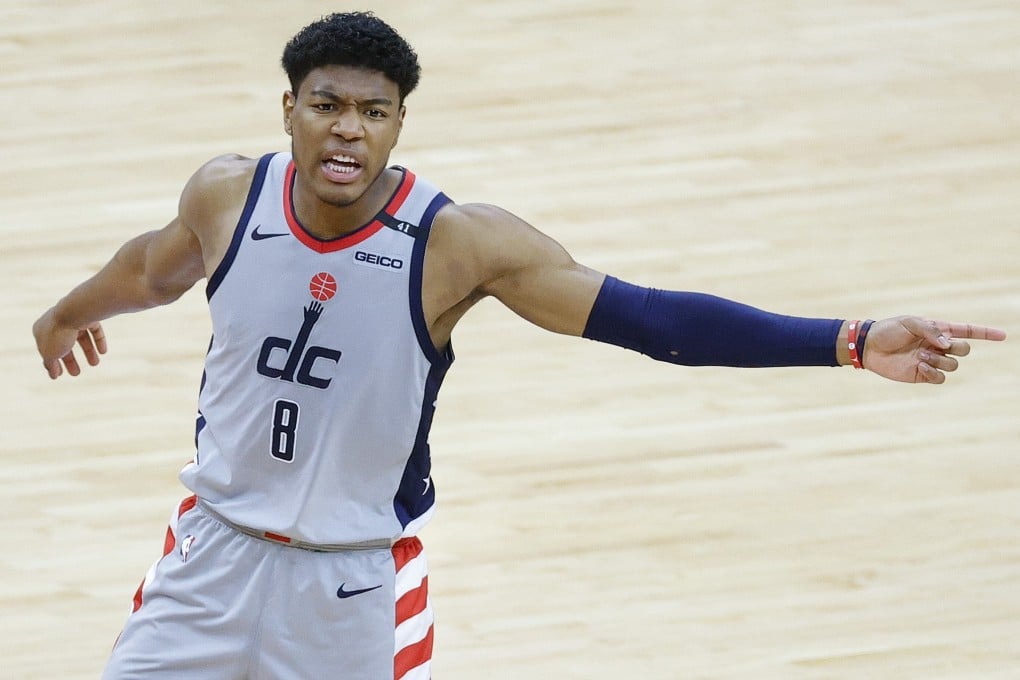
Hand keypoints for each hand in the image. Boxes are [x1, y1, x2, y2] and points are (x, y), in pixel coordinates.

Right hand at [32, 308, 106, 378]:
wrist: (75, 313)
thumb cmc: (59, 334)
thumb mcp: (50, 354)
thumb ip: (50, 364)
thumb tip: (53, 375)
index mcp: (41, 329)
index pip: (47, 348)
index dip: (53, 362)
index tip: (59, 375)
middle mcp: (56, 321)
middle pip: (64, 343)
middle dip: (70, 360)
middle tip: (76, 373)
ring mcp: (73, 317)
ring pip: (81, 337)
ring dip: (88, 351)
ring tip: (95, 364)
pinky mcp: (89, 315)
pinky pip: (94, 329)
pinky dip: (98, 340)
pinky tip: (103, 352)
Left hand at [863, 316, 1005, 383]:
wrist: (869, 347)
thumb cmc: (888, 331)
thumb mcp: (909, 323)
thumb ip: (930, 330)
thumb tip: (947, 344)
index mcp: (938, 330)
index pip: (967, 331)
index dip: (986, 333)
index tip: (1003, 336)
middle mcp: (938, 346)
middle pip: (964, 349)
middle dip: (956, 348)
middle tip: (934, 346)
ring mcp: (932, 361)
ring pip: (954, 365)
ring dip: (940, 360)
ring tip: (920, 356)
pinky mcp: (923, 375)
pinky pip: (940, 378)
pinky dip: (934, 373)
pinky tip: (920, 366)